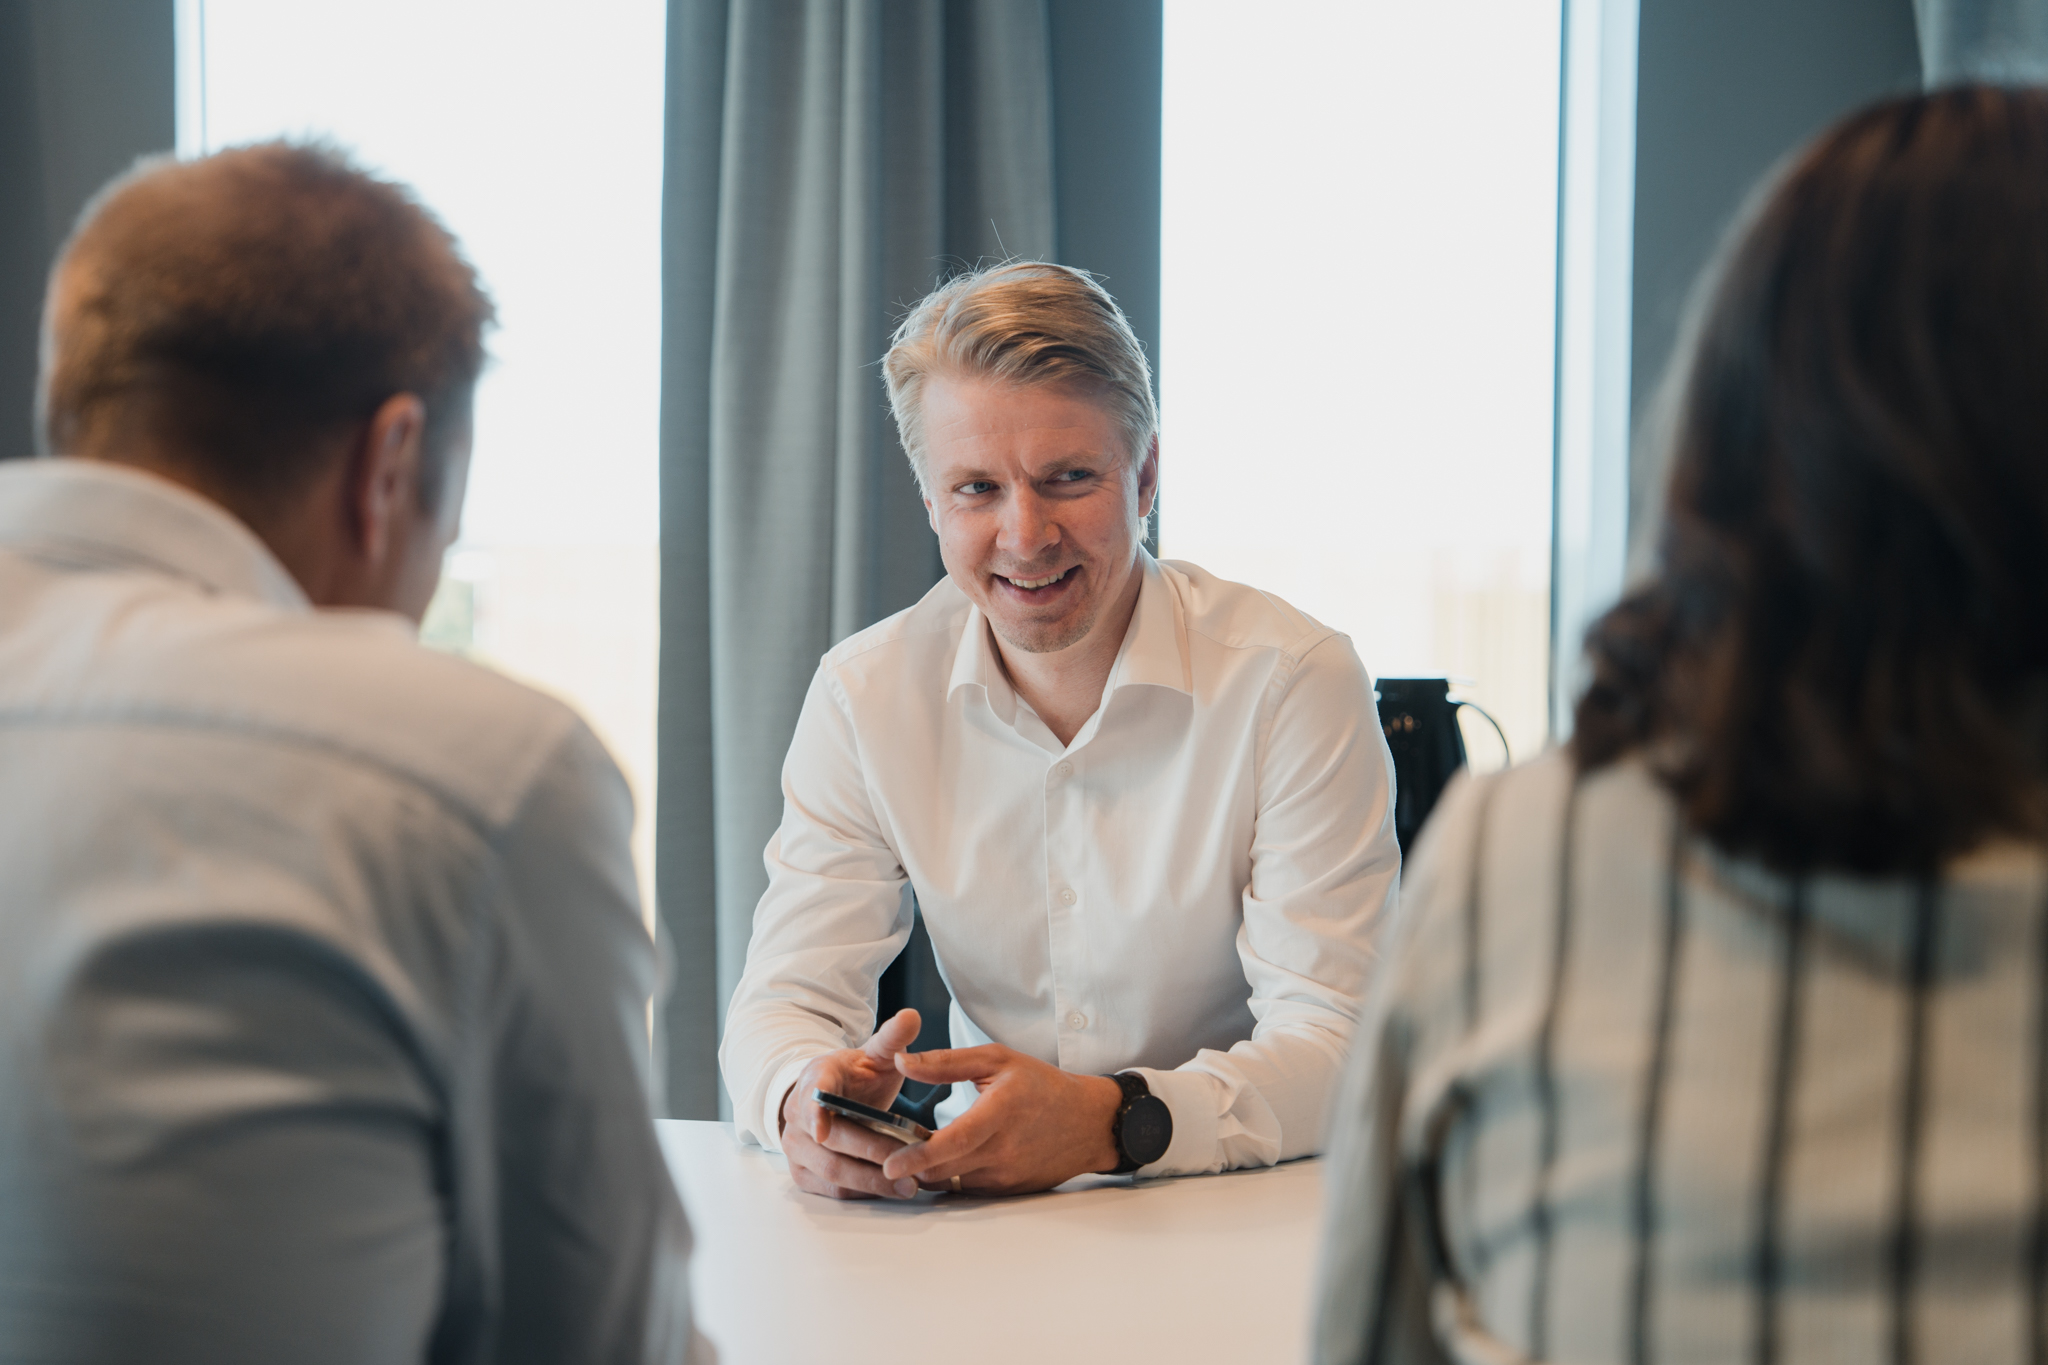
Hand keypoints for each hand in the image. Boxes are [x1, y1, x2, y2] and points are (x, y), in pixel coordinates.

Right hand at [780, 1009, 923, 1200]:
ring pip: (831, 1171)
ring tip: (908, 1187)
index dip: (816, 1112)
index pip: (812, 1095)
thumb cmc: (855, 1077)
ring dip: (870, 1182)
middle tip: (908, 1165)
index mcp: (815, 1079)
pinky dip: (861, 1193)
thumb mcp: (875, 1054)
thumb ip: (892, 1038)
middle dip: (871, 1155)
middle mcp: (797, 1115)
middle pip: (831, 1142)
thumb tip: (912, 1016)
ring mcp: (797, 1147)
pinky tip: (890, 1193)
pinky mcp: (803, 1173)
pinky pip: (832, 1190)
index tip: (823, 1129)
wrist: (828, 1098)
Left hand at [880, 1044, 1124, 1195]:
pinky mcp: (1009, 1190)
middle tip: (889, 1151)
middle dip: (912, 1165)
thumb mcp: (997, 1060)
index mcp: (999, 1114)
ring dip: (930, 1172)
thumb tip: (902, 1062)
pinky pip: (969, 1189)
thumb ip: (946, 1063)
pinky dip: (952, 1177)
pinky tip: (948, 1159)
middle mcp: (1002, 1151)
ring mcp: (1006, 1176)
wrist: (1089, 1121)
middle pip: (943, 1170)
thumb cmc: (1042, 1085)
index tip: (890, 1163)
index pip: (953, 1142)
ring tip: (918, 1152)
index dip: (918, 1156)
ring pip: (951, 1183)